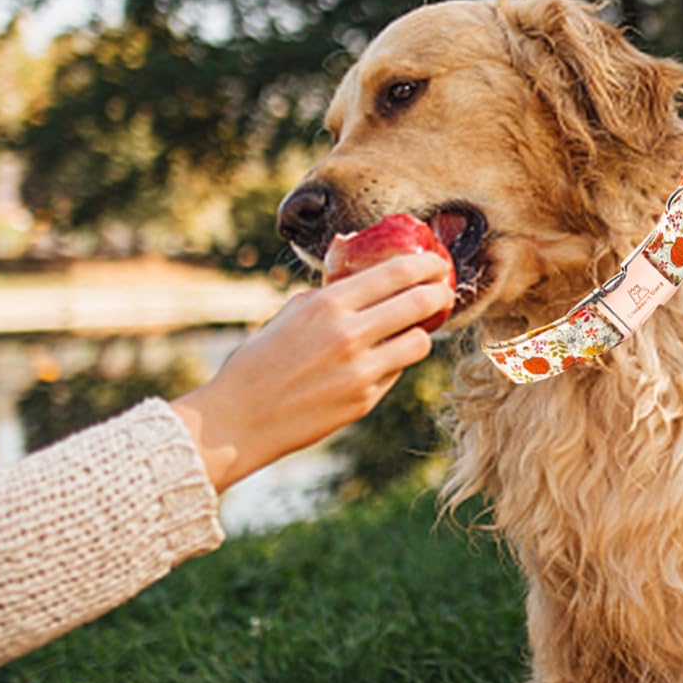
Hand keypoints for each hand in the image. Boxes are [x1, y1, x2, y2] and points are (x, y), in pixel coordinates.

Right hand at [170, 251, 454, 491]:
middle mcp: (350, 335)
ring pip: (418, 343)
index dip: (425, 265)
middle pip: (419, 305)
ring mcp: (361, 371)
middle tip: (444, 289)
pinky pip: (395, 372)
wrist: (238, 419)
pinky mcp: (365, 401)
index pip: (395, 274)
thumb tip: (357, 280)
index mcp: (328, 305)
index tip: (436, 262)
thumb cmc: (257, 362)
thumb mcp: (287, 314)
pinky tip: (384, 357)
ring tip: (416, 327)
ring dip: (422, 332)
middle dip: (440, 293)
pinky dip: (394, 362)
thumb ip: (326, 296)